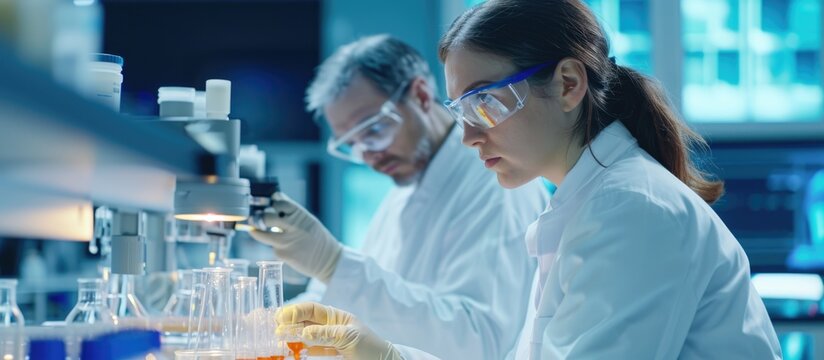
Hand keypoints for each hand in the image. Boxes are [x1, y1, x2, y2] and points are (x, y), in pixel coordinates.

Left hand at [248, 193, 341, 282]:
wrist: (329, 261)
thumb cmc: (317, 238)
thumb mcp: (308, 220)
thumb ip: (292, 212)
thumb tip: (275, 199)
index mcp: (301, 215)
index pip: (279, 202)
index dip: (270, 202)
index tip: (266, 204)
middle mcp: (293, 226)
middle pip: (267, 216)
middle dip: (259, 217)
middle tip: (256, 218)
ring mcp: (287, 241)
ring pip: (262, 233)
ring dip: (256, 230)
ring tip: (254, 229)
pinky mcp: (282, 254)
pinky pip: (272, 247)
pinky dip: (274, 245)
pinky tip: (283, 247)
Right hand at [277, 302, 402, 359]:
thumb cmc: (371, 346)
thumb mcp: (350, 336)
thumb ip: (327, 333)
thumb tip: (305, 331)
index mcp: (336, 316)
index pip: (312, 309)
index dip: (296, 310)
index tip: (282, 316)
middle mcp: (330, 327)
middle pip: (305, 322)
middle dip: (289, 323)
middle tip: (274, 327)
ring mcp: (328, 341)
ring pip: (305, 336)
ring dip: (291, 336)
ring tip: (278, 338)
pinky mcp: (328, 355)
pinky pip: (310, 350)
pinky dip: (299, 350)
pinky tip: (290, 350)